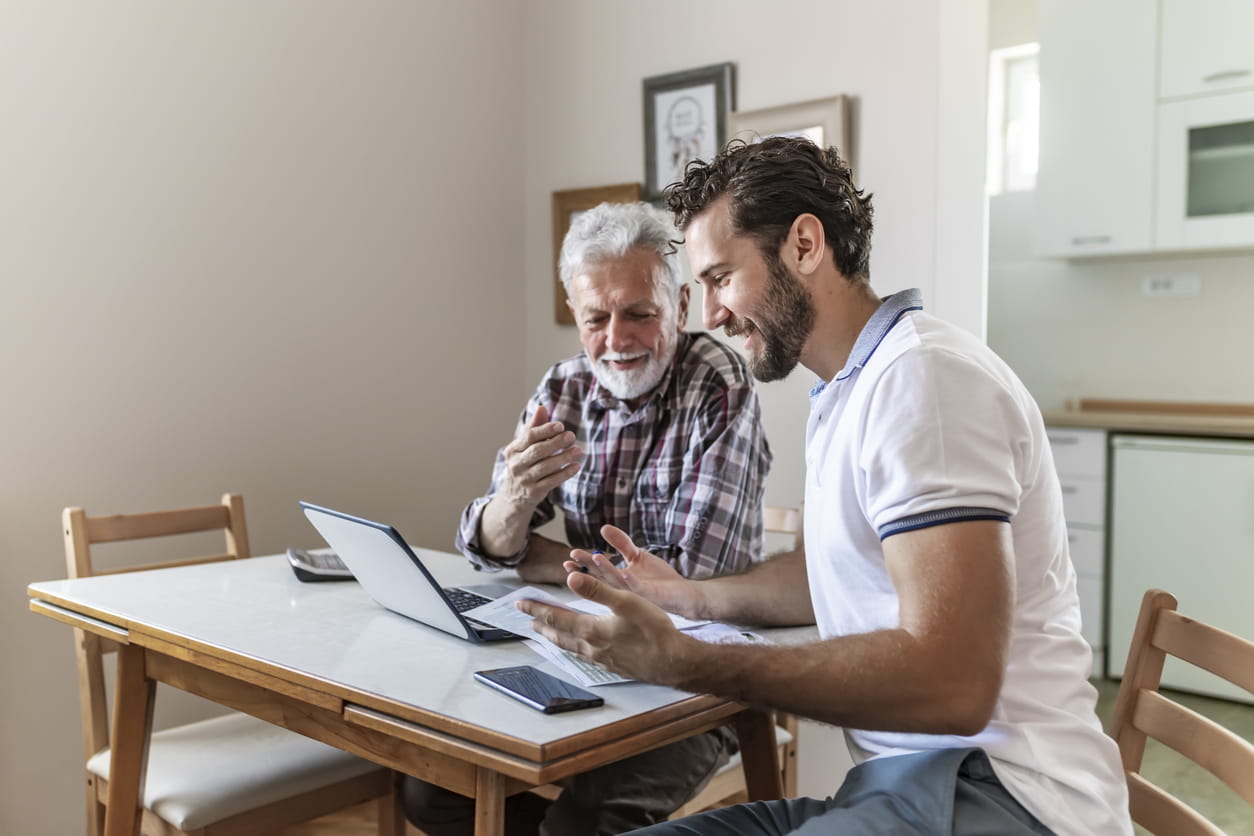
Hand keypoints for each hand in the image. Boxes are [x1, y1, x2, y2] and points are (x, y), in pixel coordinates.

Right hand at [499, 404, 582, 510]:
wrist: (514, 496)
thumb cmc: (524, 464)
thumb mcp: (524, 447)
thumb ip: (534, 427)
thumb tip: (542, 407)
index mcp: (513, 450)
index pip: (529, 437)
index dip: (545, 430)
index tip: (560, 425)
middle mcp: (516, 464)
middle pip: (537, 451)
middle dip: (555, 442)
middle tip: (571, 436)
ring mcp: (524, 479)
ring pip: (546, 466)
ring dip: (563, 457)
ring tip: (578, 450)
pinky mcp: (534, 492)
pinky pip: (552, 481)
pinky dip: (565, 473)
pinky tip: (576, 466)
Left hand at [517, 572, 692, 685]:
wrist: (674, 662)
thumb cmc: (653, 631)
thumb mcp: (626, 602)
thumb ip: (597, 590)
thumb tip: (570, 578)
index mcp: (591, 630)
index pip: (555, 617)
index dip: (537, 609)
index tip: (521, 603)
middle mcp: (592, 647)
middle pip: (558, 635)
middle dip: (541, 624)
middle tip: (528, 619)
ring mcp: (602, 659)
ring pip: (570, 647)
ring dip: (556, 637)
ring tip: (547, 632)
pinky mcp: (614, 665)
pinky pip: (585, 655)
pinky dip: (574, 647)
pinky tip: (580, 647)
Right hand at [564, 525, 707, 620]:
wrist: (683, 594)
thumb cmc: (659, 578)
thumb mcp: (638, 555)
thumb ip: (622, 543)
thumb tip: (603, 528)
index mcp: (618, 579)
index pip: (597, 570)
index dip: (584, 563)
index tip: (570, 556)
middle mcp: (623, 588)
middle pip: (601, 577)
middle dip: (586, 568)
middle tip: (571, 560)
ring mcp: (636, 594)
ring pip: (617, 583)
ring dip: (606, 572)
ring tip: (595, 558)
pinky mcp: (650, 596)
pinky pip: (639, 589)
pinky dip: (631, 582)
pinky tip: (625, 573)